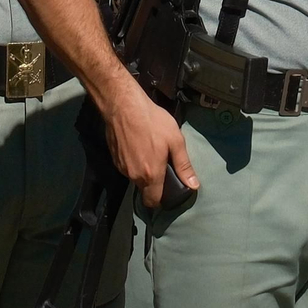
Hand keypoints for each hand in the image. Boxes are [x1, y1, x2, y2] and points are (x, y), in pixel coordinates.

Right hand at [102, 78, 198, 207]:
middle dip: (153, 184)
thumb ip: (184, 165)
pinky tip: (138, 147)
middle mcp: (134, 176)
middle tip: (162, 168)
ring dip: (143, 172)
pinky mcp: (114, 158)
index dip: (160, 201)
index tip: (167, 194)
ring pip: (135, 178)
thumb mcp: (175, 141)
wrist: (123, 106)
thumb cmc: (153, 122)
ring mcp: (122, 167)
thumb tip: (194, 185)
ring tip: (150, 153)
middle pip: (144, 189)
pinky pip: (127, 167)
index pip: (153, 202)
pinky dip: (133, 162)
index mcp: (151, 175)